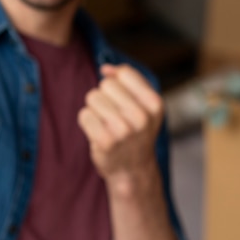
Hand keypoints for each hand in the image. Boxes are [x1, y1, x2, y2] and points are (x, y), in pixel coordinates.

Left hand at [78, 64, 163, 182]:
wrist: (132, 170)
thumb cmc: (135, 131)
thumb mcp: (143, 104)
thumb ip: (128, 79)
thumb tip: (105, 68)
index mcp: (155, 103)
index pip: (124, 74)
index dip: (118, 85)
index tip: (124, 102)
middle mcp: (142, 116)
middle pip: (106, 85)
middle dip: (105, 97)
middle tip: (115, 117)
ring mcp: (124, 130)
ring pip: (92, 97)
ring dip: (95, 110)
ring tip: (107, 125)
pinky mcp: (105, 141)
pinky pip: (84, 114)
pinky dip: (87, 122)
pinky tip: (99, 134)